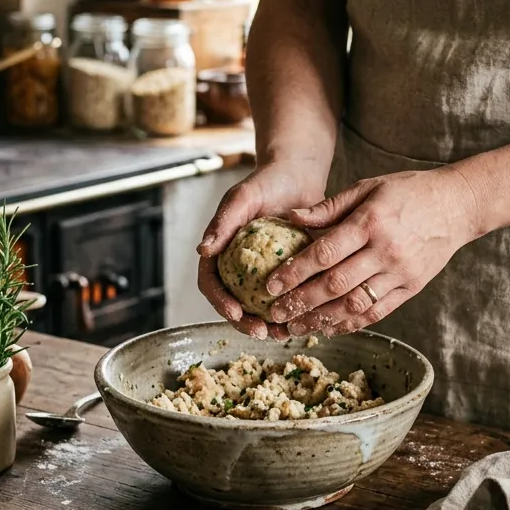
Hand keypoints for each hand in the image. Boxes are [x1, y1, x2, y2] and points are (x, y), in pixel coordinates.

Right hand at [197, 161, 327, 339]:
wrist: (299, 176)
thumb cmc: (267, 181)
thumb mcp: (243, 197)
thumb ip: (223, 222)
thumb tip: (202, 250)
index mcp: (221, 252)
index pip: (211, 284)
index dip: (220, 302)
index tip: (235, 313)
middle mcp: (238, 267)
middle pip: (234, 303)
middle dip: (245, 323)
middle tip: (263, 332)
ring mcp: (262, 273)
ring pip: (260, 307)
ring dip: (270, 324)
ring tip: (285, 334)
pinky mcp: (286, 274)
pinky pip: (287, 297)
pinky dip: (293, 311)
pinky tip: (306, 319)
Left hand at [265, 167, 480, 336]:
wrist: (459, 205)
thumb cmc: (408, 191)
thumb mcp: (368, 188)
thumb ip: (329, 206)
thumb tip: (291, 218)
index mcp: (371, 222)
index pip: (325, 253)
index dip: (295, 272)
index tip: (271, 285)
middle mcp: (386, 250)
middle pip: (336, 284)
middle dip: (301, 301)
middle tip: (275, 313)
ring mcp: (401, 272)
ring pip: (355, 304)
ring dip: (321, 319)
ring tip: (296, 326)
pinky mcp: (412, 287)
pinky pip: (377, 312)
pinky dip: (350, 323)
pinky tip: (328, 327)